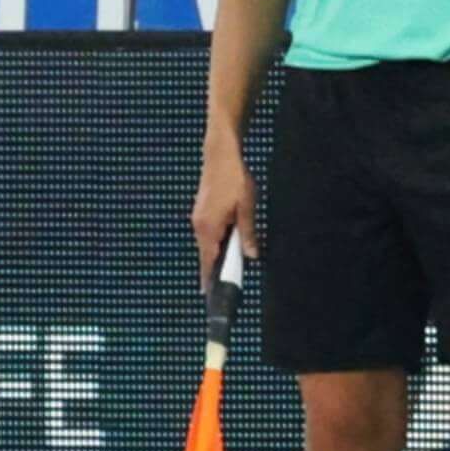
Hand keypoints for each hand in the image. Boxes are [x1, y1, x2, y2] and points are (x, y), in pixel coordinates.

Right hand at [193, 138, 256, 275]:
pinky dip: (217, 243)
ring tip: (231, 266)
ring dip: (218, 254)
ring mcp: (198, 219)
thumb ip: (248, 233)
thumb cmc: (234, 179)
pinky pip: (208, 234)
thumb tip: (251, 255)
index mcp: (209, 227)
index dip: (210, 279)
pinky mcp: (201, 213)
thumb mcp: (247, 207)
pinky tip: (228, 243)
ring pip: (208, 244)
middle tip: (227, 284)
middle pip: (207, 254)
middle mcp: (199, 226)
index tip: (210, 295)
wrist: (220, 155)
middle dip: (216, 269)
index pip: (208, 261)